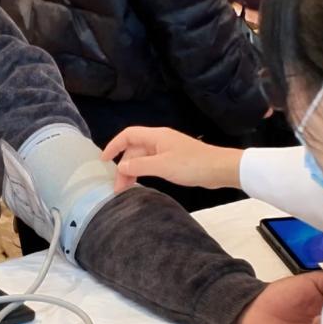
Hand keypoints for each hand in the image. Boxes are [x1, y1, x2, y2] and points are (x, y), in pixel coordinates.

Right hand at [100, 127, 242, 192]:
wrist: (219, 169)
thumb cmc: (191, 165)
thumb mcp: (162, 166)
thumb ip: (139, 166)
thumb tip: (120, 167)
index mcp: (156, 136)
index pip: (128, 135)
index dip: (113, 145)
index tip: (103, 161)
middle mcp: (159, 140)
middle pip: (134, 149)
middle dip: (123, 166)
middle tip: (118, 187)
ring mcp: (167, 150)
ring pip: (143, 158)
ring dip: (133, 171)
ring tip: (126, 188)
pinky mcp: (174, 160)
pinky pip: (152, 163)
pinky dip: (143, 172)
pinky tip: (141, 183)